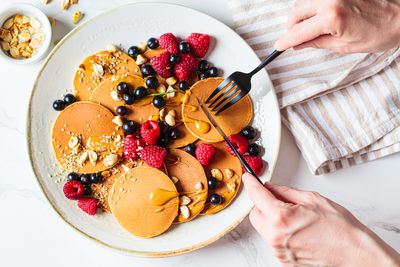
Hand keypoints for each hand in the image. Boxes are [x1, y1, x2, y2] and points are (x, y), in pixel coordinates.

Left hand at [242, 173, 399, 265]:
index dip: (251, 184)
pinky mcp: (284, 261)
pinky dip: (279, 232)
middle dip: (262, 204)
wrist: (356, 255)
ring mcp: (279, 251)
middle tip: (277, 199)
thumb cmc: (341, 229)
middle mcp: (276, 237)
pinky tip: (297, 230)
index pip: (256, 196)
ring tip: (294, 217)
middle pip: (255, 215)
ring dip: (271, 219)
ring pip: (264, 229)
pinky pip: (273, 241)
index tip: (248, 178)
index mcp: (281, 218)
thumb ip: (286, 192)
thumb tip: (271, 187)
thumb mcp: (313, 199)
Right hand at [274, 0, 399, 52]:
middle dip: (291, 27)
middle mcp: (330, 0)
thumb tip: (300, 44)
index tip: (279, 46)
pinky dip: (312, 7)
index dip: (286, 41)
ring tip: (308, 29)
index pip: (298, 32)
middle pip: (296, 12)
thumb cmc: (381, 31)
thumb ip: (317, 43)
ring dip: (301, 16)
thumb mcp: (345, 46)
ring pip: (303, 2)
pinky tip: (317, 17)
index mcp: (332, 18)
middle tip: (294, 39)